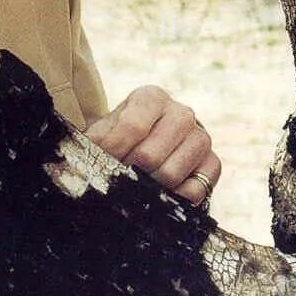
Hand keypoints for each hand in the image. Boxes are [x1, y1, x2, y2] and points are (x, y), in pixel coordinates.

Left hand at [85, 85, 220, 205]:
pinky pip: (195, 190)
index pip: (133, 126)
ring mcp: (202, 137)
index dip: (114, 150)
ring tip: (136, 185)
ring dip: (149, 187)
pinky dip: (173, 198)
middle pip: (151, 154)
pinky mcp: (214, 163)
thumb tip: (81, 161)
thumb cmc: (122, 135)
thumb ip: (96, 140)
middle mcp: (182, 112)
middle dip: (130, 171)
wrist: (151, 144)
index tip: (102, 162)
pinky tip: (160, 193)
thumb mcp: (106, 129)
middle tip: (119, 177)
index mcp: (152, 97)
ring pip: (171, 174)